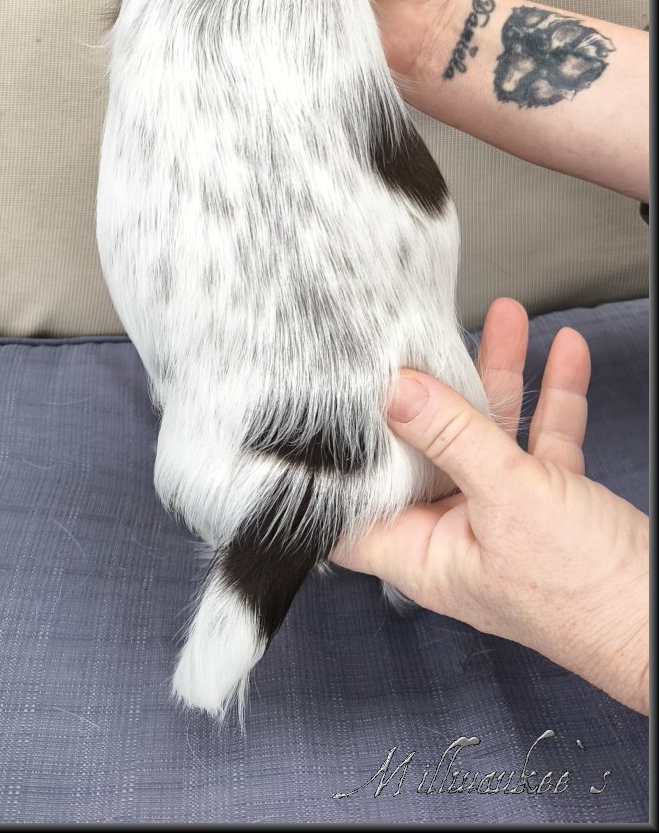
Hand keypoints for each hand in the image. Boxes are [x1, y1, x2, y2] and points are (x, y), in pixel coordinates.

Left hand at [331, 299, 648, 714]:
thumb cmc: (586, 597)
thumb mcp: (509, 501)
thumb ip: (453, 439)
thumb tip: (398, 393)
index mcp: (426, 554)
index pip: (358, 508)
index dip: (340, 462)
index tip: (331, 404)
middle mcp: (458, 535)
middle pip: (428, 449)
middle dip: (436, 387)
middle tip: (433, 334)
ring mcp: (506, 518)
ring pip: (490, 435)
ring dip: (500, 376)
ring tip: (504, 320)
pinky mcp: (551, 504)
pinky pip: (542, 440)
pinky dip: (553, 397)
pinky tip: (562, 354)